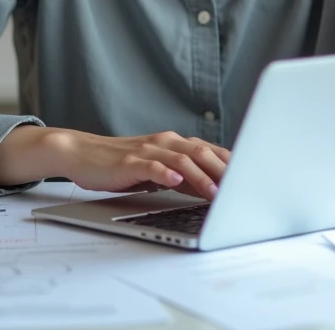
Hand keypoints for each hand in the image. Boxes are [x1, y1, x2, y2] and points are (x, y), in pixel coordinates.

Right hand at [0, 126, 229, 200]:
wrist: (83, 154)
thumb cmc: (121, 165)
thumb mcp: (158, 171)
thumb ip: (184, 176)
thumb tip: (214, 190)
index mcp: (175, 143)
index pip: (210, 151)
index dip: (232, 164)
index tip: (252, 177)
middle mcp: (164, 142)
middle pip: (201, 153)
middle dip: (224, 171)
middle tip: (242, 187)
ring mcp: (147, 150)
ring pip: (181, 159)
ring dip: (201, 176)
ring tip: (215, 192)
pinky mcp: (129, 162)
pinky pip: (151, 165)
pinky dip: (165, 172)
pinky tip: (175, 180)